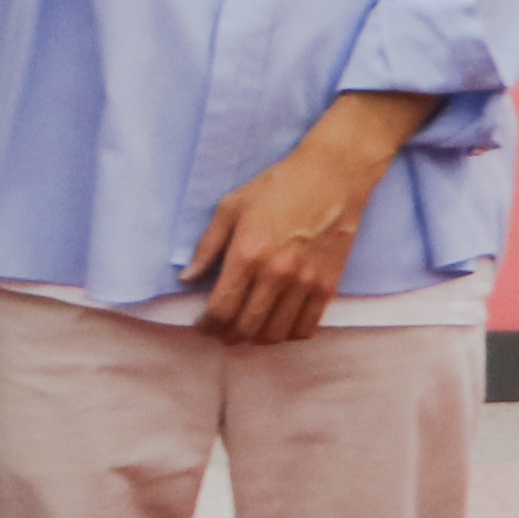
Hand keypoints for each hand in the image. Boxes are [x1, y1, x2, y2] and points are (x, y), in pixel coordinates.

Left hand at [182, 92, 436, 343]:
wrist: (331, 178)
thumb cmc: (277, 187)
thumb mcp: (231, 207)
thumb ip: (207, 246)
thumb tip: (187, 278)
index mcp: (247, 254)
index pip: (221, 308)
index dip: (207, 325)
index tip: (202, 325)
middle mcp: (275, 274)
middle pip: (246, 327)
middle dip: (228, 336)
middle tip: (222, 332)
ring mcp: (305, 283)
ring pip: (276, 333)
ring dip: (257, 339)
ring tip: (248, 331)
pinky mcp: (328, 286)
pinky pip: (307, 327)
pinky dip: (289, 335)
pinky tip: (279, 326)